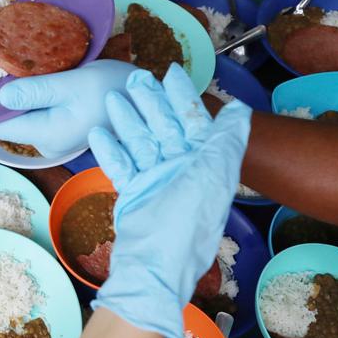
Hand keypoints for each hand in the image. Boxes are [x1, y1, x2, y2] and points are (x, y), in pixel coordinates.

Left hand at [0, 60, 135, 157]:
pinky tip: (19, 76)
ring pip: (21, 114)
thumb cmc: (115, 90)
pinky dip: (25, 95)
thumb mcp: (75, 84)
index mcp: (44, 134)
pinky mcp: (62, 128)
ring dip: (8, 95)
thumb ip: (37, 90)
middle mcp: (45, 142)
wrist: (149, 101)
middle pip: (6, 120)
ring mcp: (54, 137)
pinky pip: (35, 112)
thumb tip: (0, 98)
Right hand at [89, 65, 250, 337]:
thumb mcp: (214, 175)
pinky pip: (121, 165)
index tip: (170, 72)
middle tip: (134, 77)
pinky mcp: (134, 193)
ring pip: (140, 141)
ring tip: (112, 99)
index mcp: (204, 163)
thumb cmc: (188, 221)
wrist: (155, 265)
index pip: (192, 121)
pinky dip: (110, 149)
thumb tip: (240, 108)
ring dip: (126, 120)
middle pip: (163, 127)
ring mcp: (155, 180)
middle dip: (150, 102)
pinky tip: (97, 131)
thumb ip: (227, 139)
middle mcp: (181, 168)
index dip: (182, 96)